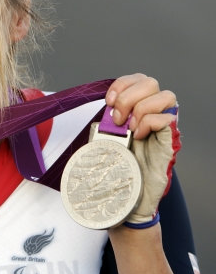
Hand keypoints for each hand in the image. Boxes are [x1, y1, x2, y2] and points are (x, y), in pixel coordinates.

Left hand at [105, 74, 180, 225]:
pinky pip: (166, 118)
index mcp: (136, 108)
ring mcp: (162, 126)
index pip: (137, 79)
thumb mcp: (104, 137)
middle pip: (150, 82)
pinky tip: (137, 136)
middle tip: (117, 118)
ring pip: (165, 95)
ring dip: (140, 108)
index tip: (108, 101)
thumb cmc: (116, 165)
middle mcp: (152, 113)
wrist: (126, 194)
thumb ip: (107, 120)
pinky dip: (148, 122)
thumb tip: (104, 109)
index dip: (122, 84)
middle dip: (129, 96)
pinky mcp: (168, 140)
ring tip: (128, 128)